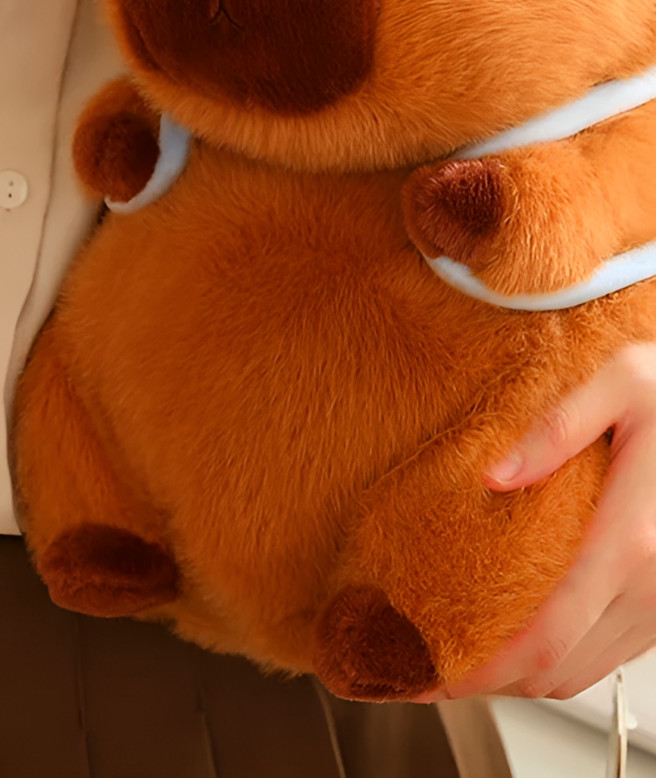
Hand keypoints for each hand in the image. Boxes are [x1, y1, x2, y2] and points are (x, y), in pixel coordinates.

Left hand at [428, 341, 655, 700]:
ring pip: (581, 672)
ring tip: (461, 649)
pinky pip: (605, 655)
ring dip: (519, 675)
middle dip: (488, 678)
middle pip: (556, 669)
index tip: (433, 670)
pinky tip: (518, 634)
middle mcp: (651, 585)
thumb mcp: (620, 383)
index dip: (484, 666)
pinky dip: (555, 659)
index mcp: (631, 537)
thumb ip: (556, 428)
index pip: (545, 634)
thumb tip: (494, 475)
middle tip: (428, 662)